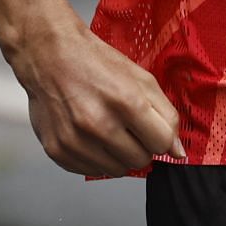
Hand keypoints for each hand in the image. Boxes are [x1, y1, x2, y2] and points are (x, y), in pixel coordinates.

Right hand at [9, 21, 183, 174]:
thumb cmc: (94, 62)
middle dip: (139, 145)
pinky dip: (94, 157)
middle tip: (125, 125)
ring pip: (117, 170)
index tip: (149, 127)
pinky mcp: (58, 151)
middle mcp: (99, 124)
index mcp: (125, 101)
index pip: (162, 144)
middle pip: (140, 160)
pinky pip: (91, 171)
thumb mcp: (139, 77)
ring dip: (117, 153)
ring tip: (104, 127)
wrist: (47, 54)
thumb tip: (178, 152)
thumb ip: (165, 114)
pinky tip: (87, 133)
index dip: (159, 136)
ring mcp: (76, 140)